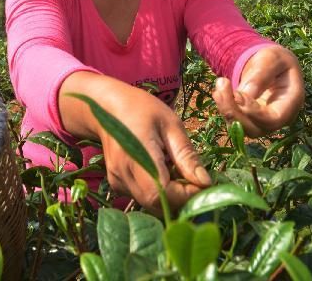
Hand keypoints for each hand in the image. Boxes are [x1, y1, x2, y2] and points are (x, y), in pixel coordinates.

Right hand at [60, 74, 211, 213]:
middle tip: (195, 181)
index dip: (186, 196)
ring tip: (178, 172)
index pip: (162, 194)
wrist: (105, 108)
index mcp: (138, 155)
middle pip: (157, 205)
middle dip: (181, 199)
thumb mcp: (171, 125)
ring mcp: (117, 181)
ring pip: (151, 205)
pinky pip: (143, 198)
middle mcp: (123, 173)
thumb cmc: (142, 109)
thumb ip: (187, 155)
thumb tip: (206, 183)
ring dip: (171, 197)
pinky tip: (162, 172)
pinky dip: (158, 192)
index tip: (203, 185)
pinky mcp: (117, 185)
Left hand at [213, 45, 304, 137]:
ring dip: (226, 110)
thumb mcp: (272, 58)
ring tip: (218, 87)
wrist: (272, 64)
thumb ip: (261, 74)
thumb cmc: (276, 59)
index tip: (236, 94)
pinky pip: (235, 121)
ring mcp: (264, 121)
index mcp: (291, 103)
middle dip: (234, 113)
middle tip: (219, 90)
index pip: (273, 119)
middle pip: (255, 129)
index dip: (252, 112)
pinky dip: (224, 108)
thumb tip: (244, 94)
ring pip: (242, 128)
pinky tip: (219, 92)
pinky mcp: (250, 119)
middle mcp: (279, 118)